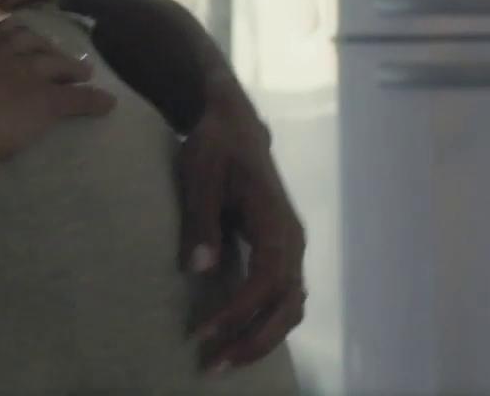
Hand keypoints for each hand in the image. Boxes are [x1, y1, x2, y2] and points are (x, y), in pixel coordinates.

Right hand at [0, 13, 115, 167]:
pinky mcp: (46, 104)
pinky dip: (94, 102)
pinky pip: (77, 102)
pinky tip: (109, 105)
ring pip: (56, 64)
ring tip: (84, 69)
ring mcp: (26, 73)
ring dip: (73, 66)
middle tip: (52, 46)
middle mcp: (0, 47)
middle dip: (41, 43)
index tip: (2, 21)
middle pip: (27, 39)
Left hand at [176, 81, 306, 371]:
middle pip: (286, 305)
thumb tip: (198, 270)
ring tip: (223, 361)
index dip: (237, 311)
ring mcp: (290, 247)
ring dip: (260, 338)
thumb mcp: (200, 172)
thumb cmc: (214, 145)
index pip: (265, 281)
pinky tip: (238, 339)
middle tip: (213, 366)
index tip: (203, 332)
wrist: (233, 123)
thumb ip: (201, 220)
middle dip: (252, 340)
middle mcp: (292, 240)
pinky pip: (282, 297)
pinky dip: (265, 323)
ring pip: (289, 307)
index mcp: (276, 222)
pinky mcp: (279, 251)